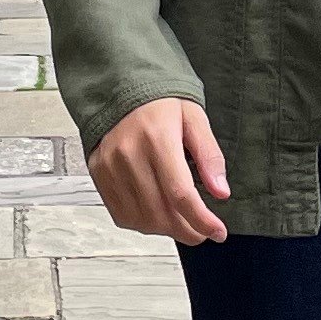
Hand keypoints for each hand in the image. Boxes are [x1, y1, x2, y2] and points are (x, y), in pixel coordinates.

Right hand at [87, 96, 230, 243]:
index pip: (180, 194)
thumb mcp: (194, 118)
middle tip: (202, 231)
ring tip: (181, 222)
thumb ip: (209, 155)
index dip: (202, 220)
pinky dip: (143, 224)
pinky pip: (121, 215)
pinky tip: (157, 214)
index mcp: (157, 138)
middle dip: (188, 231)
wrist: (119, 88)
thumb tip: (221, 191)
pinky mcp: (99, 175)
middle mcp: (129, 154)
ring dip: (167, 230)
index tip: (217, 232)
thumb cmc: (158, 101)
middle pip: (160, 213)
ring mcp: (110, 167)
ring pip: (141, 219)